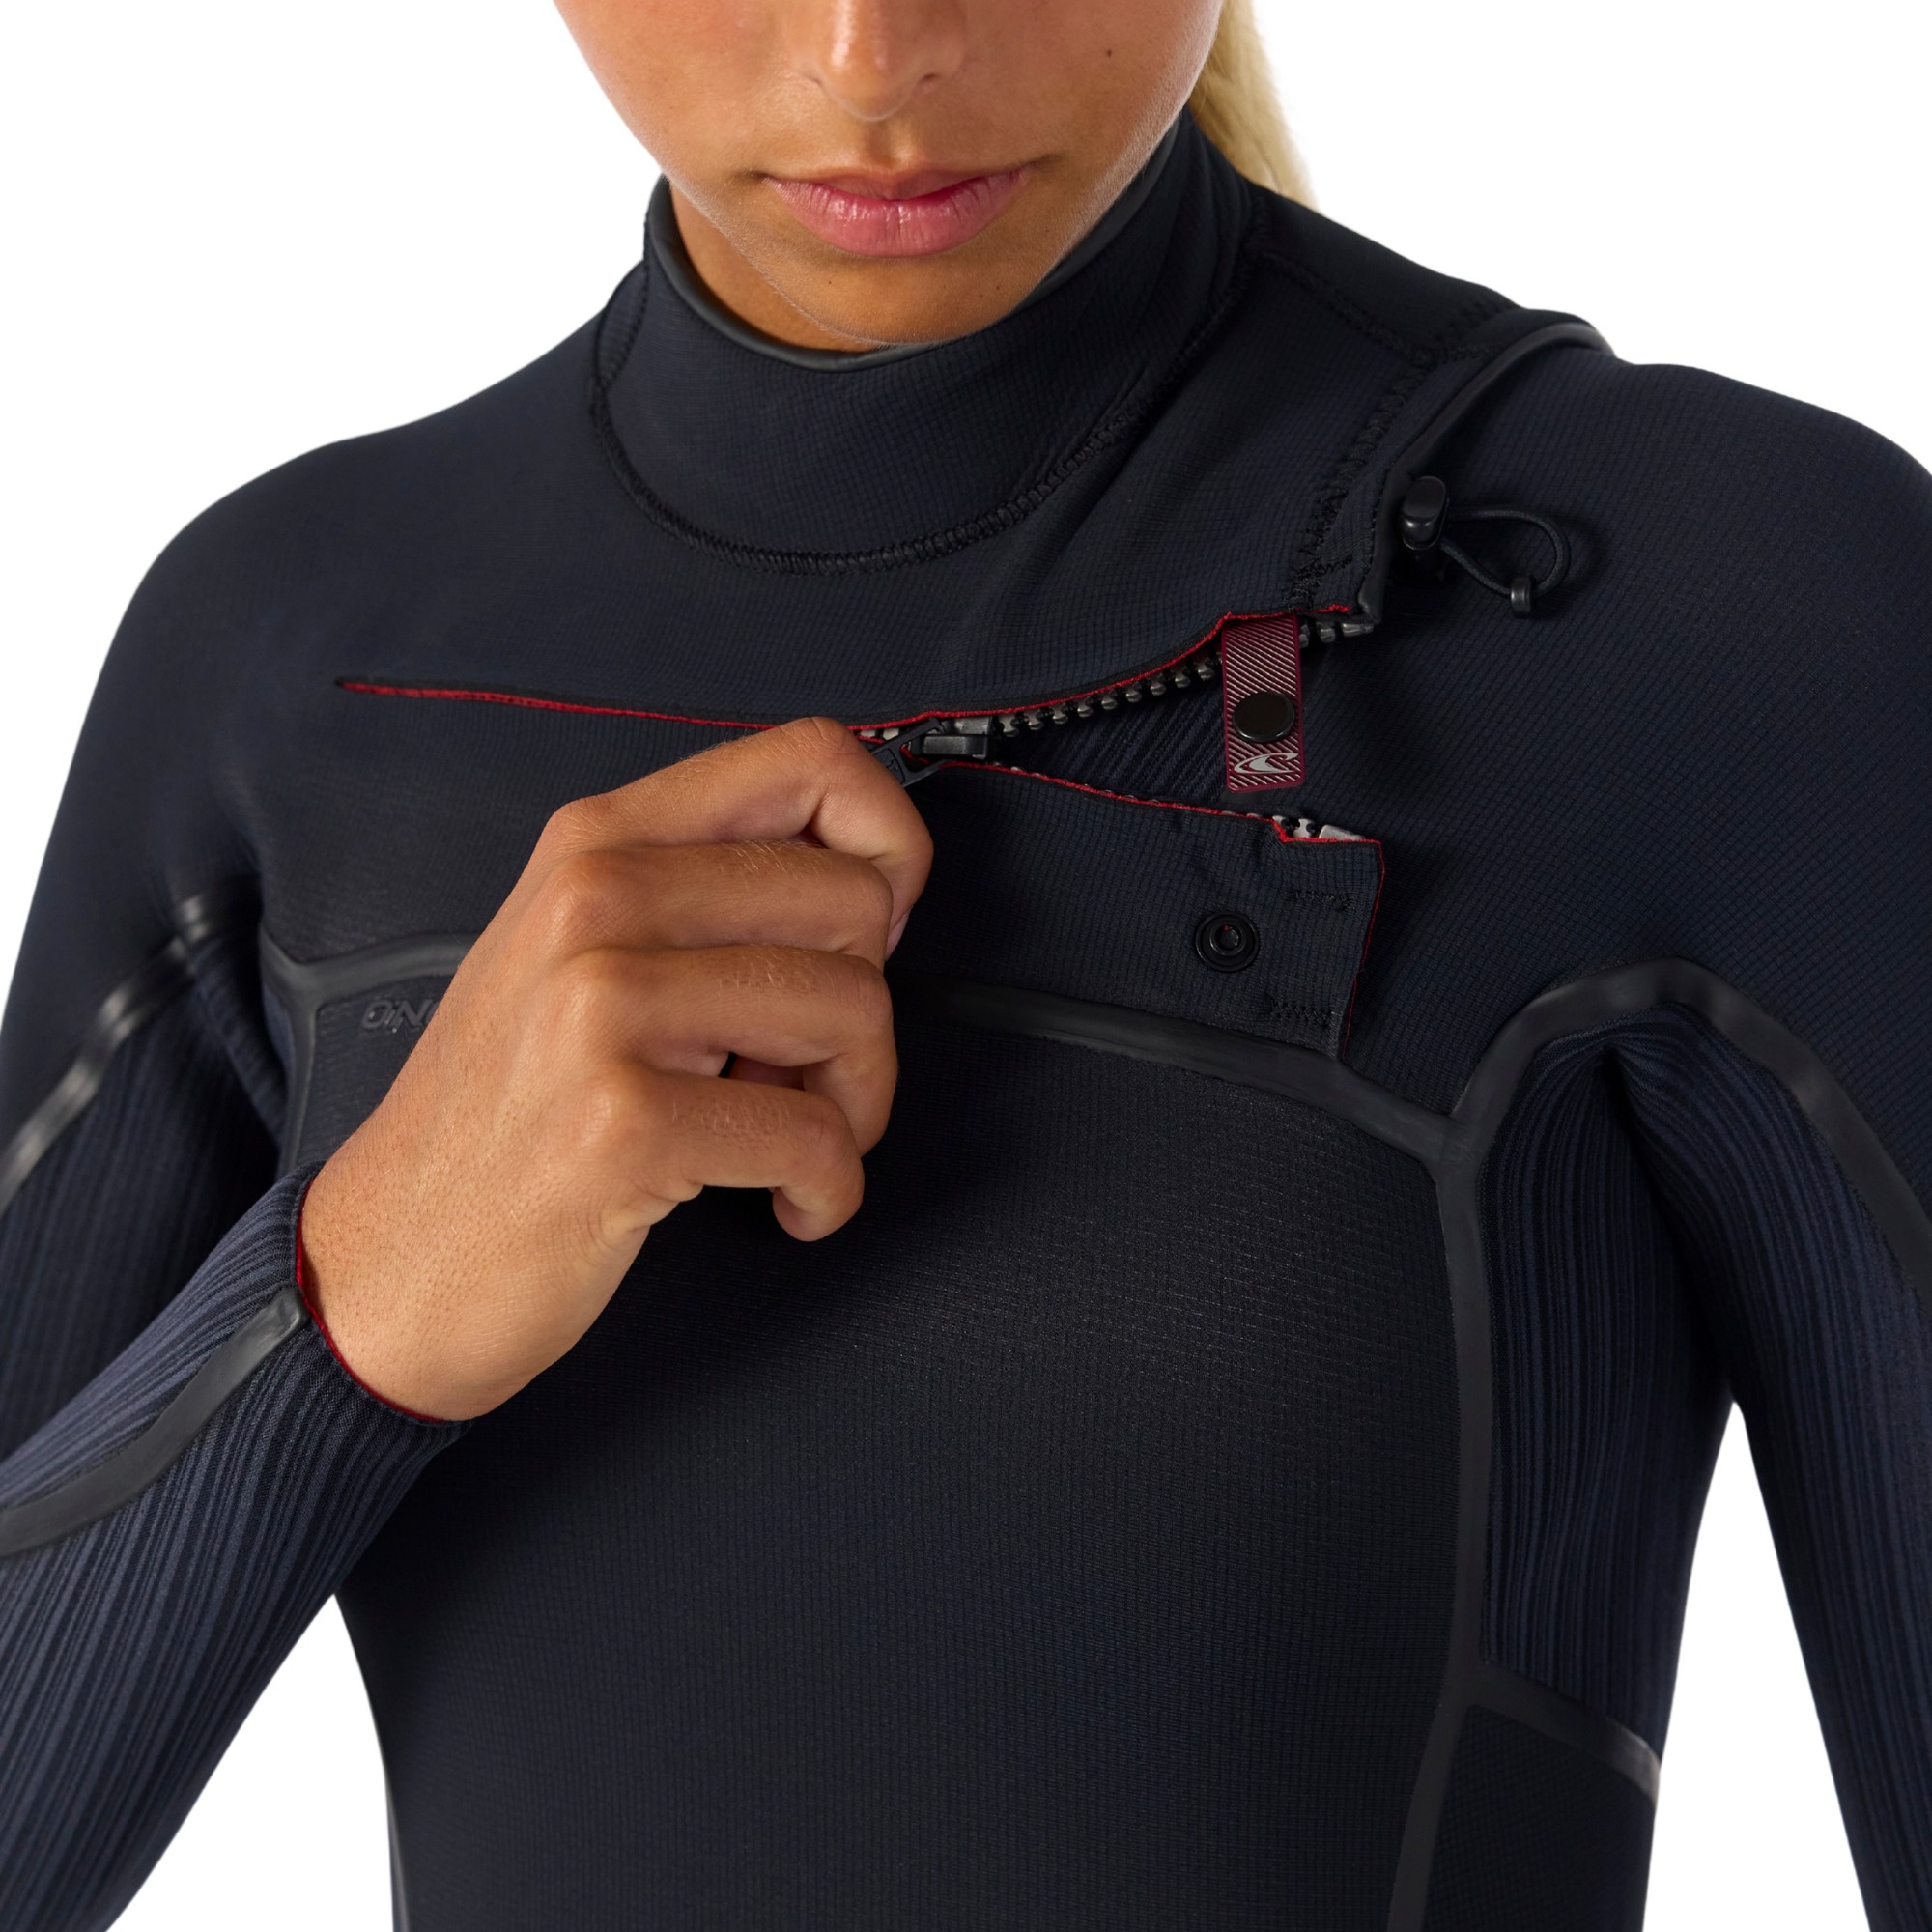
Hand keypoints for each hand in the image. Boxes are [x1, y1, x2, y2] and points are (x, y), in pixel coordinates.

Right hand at [298, 716, 931, 1420]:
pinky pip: (815, 1137)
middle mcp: (595, 898)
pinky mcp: (619, 1120)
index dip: (888, 841)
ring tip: (792, 1142)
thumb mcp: (582, 953)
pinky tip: (787, 1202)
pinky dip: (829, 1190)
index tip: (874, 927)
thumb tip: (874, 879)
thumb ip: (703, 891)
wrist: (389, 1258)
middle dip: (869, 1005)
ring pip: (853, 1009)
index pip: (811, 759)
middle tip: (812, 1072)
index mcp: (600, 840)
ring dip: (856, 1104)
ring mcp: (598, 1005)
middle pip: (856, 899)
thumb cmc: (507, 1114)